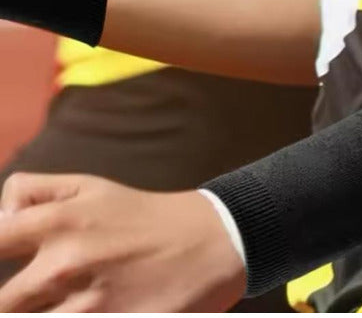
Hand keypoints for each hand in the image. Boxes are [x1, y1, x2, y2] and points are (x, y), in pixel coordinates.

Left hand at [0, 173, 245, 311]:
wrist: (212, 242)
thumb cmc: (144, 216)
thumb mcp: (91, 186)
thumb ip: (33, 194)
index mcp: (58, 223)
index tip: (7, 265)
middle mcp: (64, 265)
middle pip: (2, 305)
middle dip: (16, 302)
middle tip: (38, 294)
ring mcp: (88, 307)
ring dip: (45, 312)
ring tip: (70, 300)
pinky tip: (87, 310)